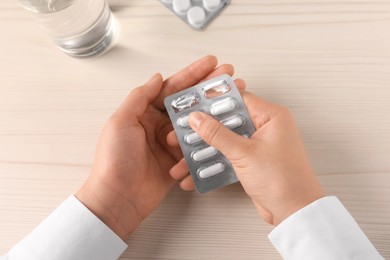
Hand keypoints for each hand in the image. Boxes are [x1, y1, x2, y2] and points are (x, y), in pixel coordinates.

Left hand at [75, 55, 245, 239]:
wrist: (118, 198)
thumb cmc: (115, 159)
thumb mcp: (121, 121)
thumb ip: (140, 97)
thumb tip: (157, 77)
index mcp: (145, 112)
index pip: (173, 88)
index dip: (193, 74)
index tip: (211, 63)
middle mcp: (160, 125)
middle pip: (189, 102)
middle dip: (210, 88)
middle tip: (231, 77)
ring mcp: (171, 142)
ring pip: (197, 122)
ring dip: (215, 110)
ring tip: (235, 99)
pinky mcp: (180, 160)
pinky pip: (198, 145)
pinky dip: (211, 137)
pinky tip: (226, 127)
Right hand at [168, 91, 323, 224]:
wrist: (294, 212)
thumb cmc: (283, 180)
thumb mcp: (244, 153)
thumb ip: (218, 134)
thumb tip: (198, 119)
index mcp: (271, 116)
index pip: (237, 99)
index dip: (212, 101)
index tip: (192, 104)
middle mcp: (265, 127)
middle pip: (227, 121)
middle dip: (202, 130)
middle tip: (180, 132)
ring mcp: (258, 145)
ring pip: (225, 140)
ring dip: (204, 150)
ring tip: (182, 157)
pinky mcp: (252, 161)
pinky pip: (228, 156)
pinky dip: (213, 163)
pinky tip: (195, 173)